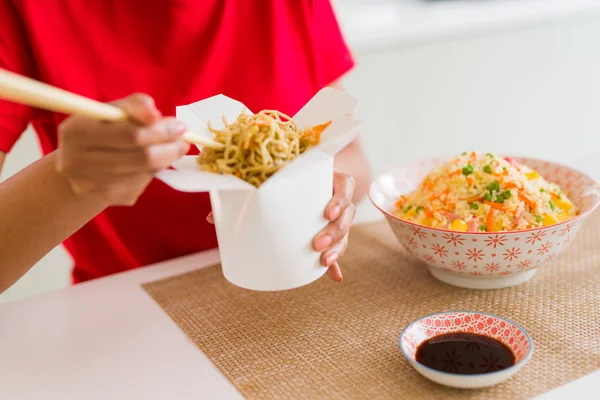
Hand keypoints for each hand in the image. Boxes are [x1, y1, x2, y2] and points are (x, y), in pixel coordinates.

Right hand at [56, 93, 189, 205]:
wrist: (77, 167)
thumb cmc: (99, 130)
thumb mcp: (110, 111)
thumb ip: (134, 106)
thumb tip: (157, 116)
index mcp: (76, 131)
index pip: (129, 134)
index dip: (160, 130)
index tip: (180, 126)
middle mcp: (79, 162)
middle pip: (142, 157)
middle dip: (169, 146)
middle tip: (183, 141)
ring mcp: (94, 185)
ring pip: (146, 171)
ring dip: (166, 158)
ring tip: (174, 147)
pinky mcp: (110, 197)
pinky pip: (143, 182)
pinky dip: (154, 169)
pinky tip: (154, 160)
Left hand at [206, 173, 355, 281]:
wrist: (299, 180)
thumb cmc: (282, 179)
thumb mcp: (271, 182)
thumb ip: (246, 195)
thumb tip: (211, 218)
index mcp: (327, 178)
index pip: (344, 186)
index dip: (340, 199)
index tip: (328, 212)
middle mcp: (335, 197)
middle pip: (347, 214)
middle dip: (336, 231)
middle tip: (317, 244)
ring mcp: (336, 216)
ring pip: (345, 233)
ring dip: (338, 248)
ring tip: (323, 260)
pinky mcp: (332, 233)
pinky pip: (338, 249)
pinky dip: (335, 265)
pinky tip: (335, 278)